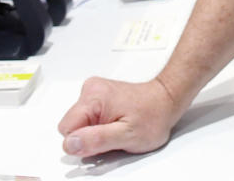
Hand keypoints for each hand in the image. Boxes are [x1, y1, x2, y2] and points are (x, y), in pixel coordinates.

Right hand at [58, 77, 178, 157]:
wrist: (166, 101)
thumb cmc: (153, 116)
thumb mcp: (126, 136)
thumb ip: (97, 140)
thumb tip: (71, 144)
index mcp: (93, 97)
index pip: (67, 129)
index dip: (84, 142)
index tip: (104, 140)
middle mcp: (91, 90)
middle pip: (72, 126)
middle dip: (90, 137)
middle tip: (113, 135)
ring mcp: (94, 91)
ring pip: (80, 123)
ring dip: (95, 131)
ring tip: (117, 128)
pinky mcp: (98, 96)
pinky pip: (88, 118)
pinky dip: (99, 125)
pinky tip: (116, 123)